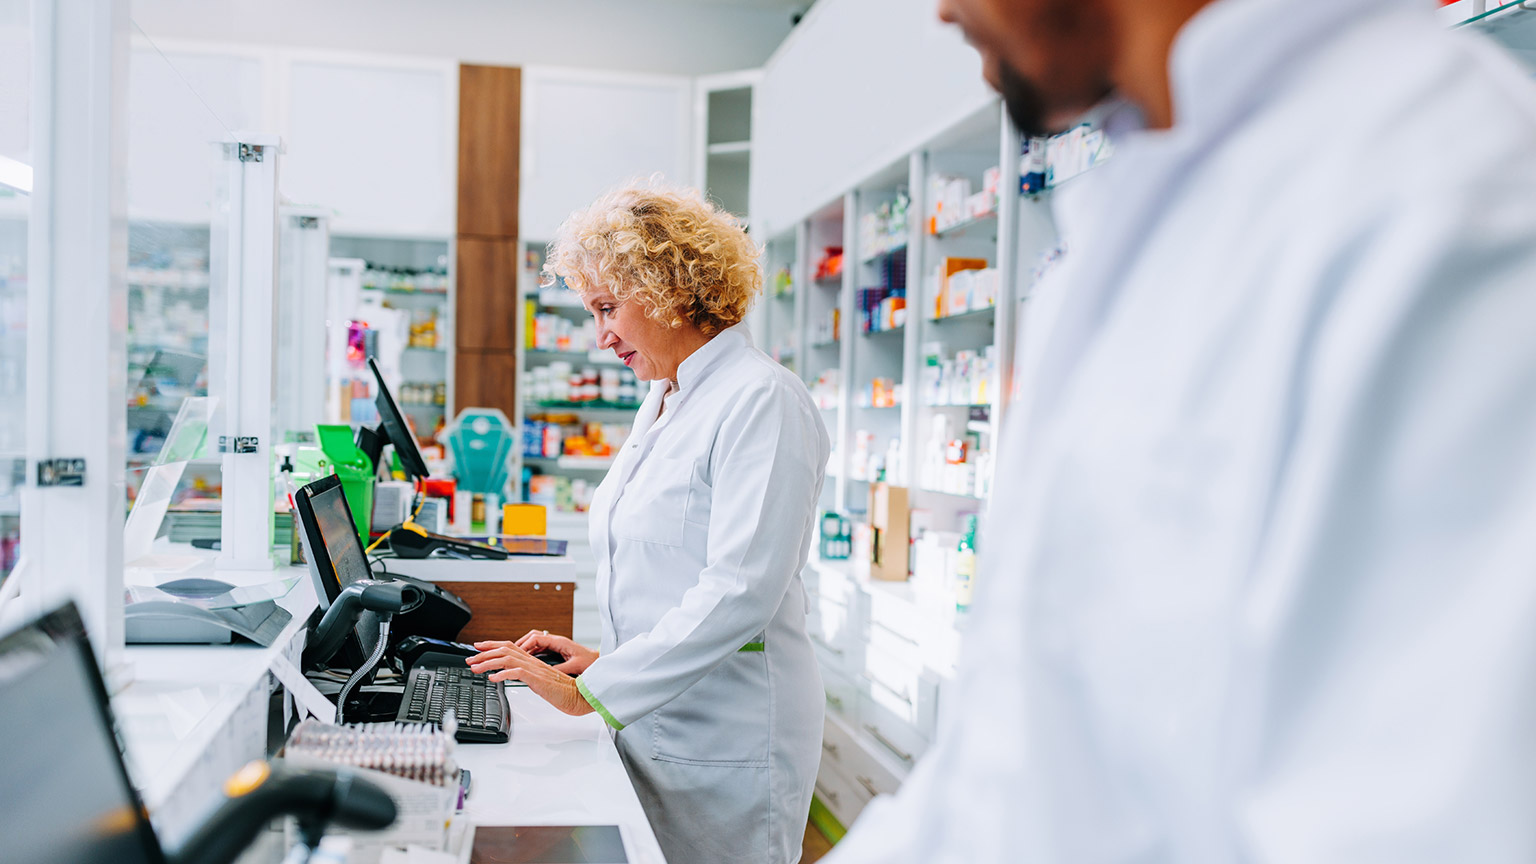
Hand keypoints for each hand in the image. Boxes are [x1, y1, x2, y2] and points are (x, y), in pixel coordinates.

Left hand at [467, 641, 592, 716]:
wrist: (578, 696)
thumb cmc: (562, 691)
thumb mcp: (540, 681)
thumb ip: (526, 676)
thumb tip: (510, 677)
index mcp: (533, 661)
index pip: (509, 646)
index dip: (492, 645)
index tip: (478, 648)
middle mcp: (533, 661)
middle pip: (505, 650)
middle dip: (484, 653)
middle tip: (470, 659)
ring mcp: (535, 669)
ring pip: (507, 658)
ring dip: (488, 662)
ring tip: (475, 668)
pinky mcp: (537, 679)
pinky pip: (517, 672)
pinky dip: (502, 674)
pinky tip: (493, 679)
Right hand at [512, 630, 599, 674]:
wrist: (599, 662)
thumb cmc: (590, 662)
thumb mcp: (574, 666)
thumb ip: (561, 668)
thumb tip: (547, 672)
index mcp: (560, 642)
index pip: (537, 638)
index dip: (525, 645)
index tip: (516, 653)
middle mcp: (556, 641)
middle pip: (533, 637)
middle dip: (521, 643)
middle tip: (511, 652)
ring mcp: (556, 645)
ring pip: (536, 642)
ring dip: (525, 648)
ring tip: (515, 656)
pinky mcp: (557, 651)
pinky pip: (540, 649)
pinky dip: (531, 653)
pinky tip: (526, 660)